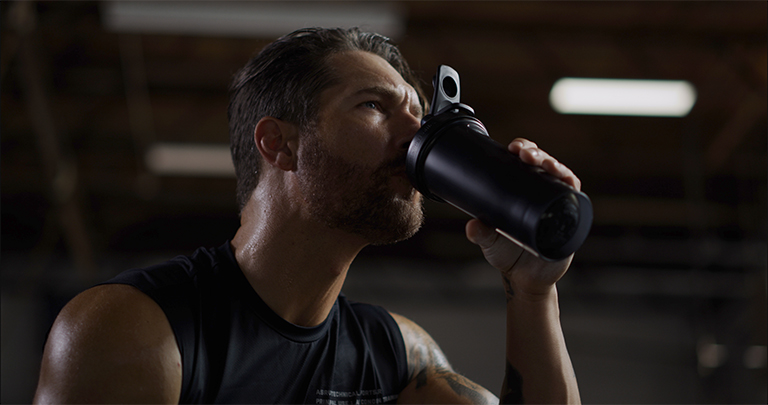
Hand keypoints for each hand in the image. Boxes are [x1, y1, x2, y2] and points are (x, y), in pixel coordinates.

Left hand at [465, 138, 579, 297]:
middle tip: (525, 154)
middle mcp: (542, 193)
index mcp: (521, 190)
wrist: (526, 279)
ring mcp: (558, 204)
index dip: (522, 149)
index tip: (512, 147)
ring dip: (556, 166)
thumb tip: (471, 226)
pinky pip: (575, 198)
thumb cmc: (507, 255)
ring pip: (561, 176)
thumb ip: (480, 234)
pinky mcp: (572, 219)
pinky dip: (572, 187)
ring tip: (547, 164)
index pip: (524, 162)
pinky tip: (568, 181)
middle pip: (544, 164)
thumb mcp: (490, 242)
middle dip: (537, 154)